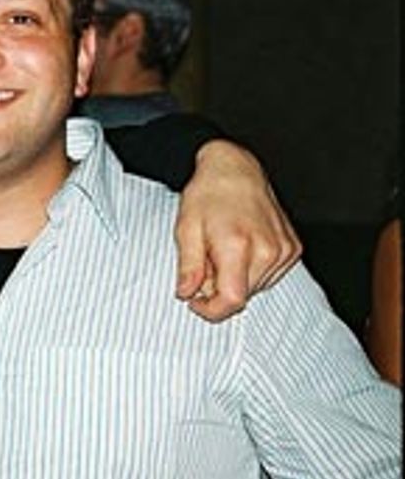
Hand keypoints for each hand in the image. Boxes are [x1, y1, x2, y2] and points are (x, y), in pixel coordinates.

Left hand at [173, 139, 299, 321]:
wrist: (235, 169)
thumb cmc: (209, 194)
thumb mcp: (186, 228)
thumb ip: (188, 266)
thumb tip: (186, 293)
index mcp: (238, 245)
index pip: (232, 300)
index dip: (211, 310)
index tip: (195, 303)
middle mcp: (267, 250)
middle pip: (243, 295)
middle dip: (218, 289)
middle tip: (205, 263)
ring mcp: (284, 250)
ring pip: (257, 288)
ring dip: (236, 280)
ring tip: (222, 251)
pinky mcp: (293, 249)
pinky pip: (270, 276)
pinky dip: (252, 271)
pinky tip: (241, 249)